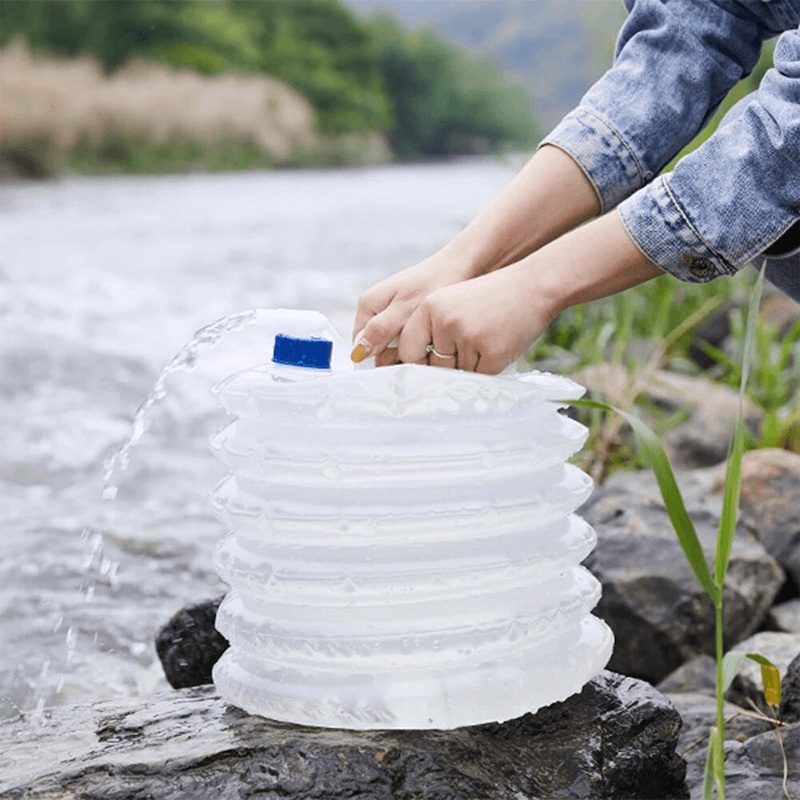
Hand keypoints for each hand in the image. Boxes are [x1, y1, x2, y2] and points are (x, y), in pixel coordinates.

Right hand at [351, 255, 475, 366]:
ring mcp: (392, 313)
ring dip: (408, 353)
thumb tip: (357, 352)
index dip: (375, 361)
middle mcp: (377, 310)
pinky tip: (431, 346)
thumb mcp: (405, 310)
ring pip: (393, 345)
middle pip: (377, 347)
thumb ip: (380, 331)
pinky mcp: (408, 316)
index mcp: (368, 306)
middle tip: (416, 362)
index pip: (360, 346)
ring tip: (427, 353)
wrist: (462, 264)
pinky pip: (407, 339)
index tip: (396, 371)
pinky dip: (417, 345)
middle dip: (394, 358)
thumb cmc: (434, 282)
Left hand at [395, 262, 552, 373]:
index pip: (408, 351)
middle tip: (471, 341)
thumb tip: (414, 369)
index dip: (417, 363)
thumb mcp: (451, 302)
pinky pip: (482, 376)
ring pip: (459, 372)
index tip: (426, 365)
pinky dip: (490, 366)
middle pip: (435, 367)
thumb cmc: (490, 298)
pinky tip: (499, 343)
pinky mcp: (492, 352)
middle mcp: (446, 322)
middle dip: (450, 363)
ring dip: (473, 363)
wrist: (533, 285)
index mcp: (430, 307)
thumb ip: (430, 331)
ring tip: (488, 336)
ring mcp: (469, 338)